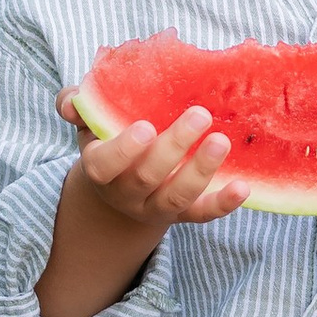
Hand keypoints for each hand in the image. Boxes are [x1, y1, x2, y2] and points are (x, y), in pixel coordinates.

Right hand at [56, 89, 249, 233]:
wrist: (120, 188)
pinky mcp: (183, 214)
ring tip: (222, 141)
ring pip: (177, 197)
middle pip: (147, 177)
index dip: (123, 150)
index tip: (146, 127)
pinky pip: (202, 214)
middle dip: (174, 146)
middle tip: (200, 114)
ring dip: (200, 171)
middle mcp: (127, 193)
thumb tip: (73, 102)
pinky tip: (243, 187)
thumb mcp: (88, 123)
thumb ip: (75, 105)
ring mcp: (156, 206)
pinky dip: (223, 204)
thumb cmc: (107, 140)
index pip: (104, 166)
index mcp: (101, 168)